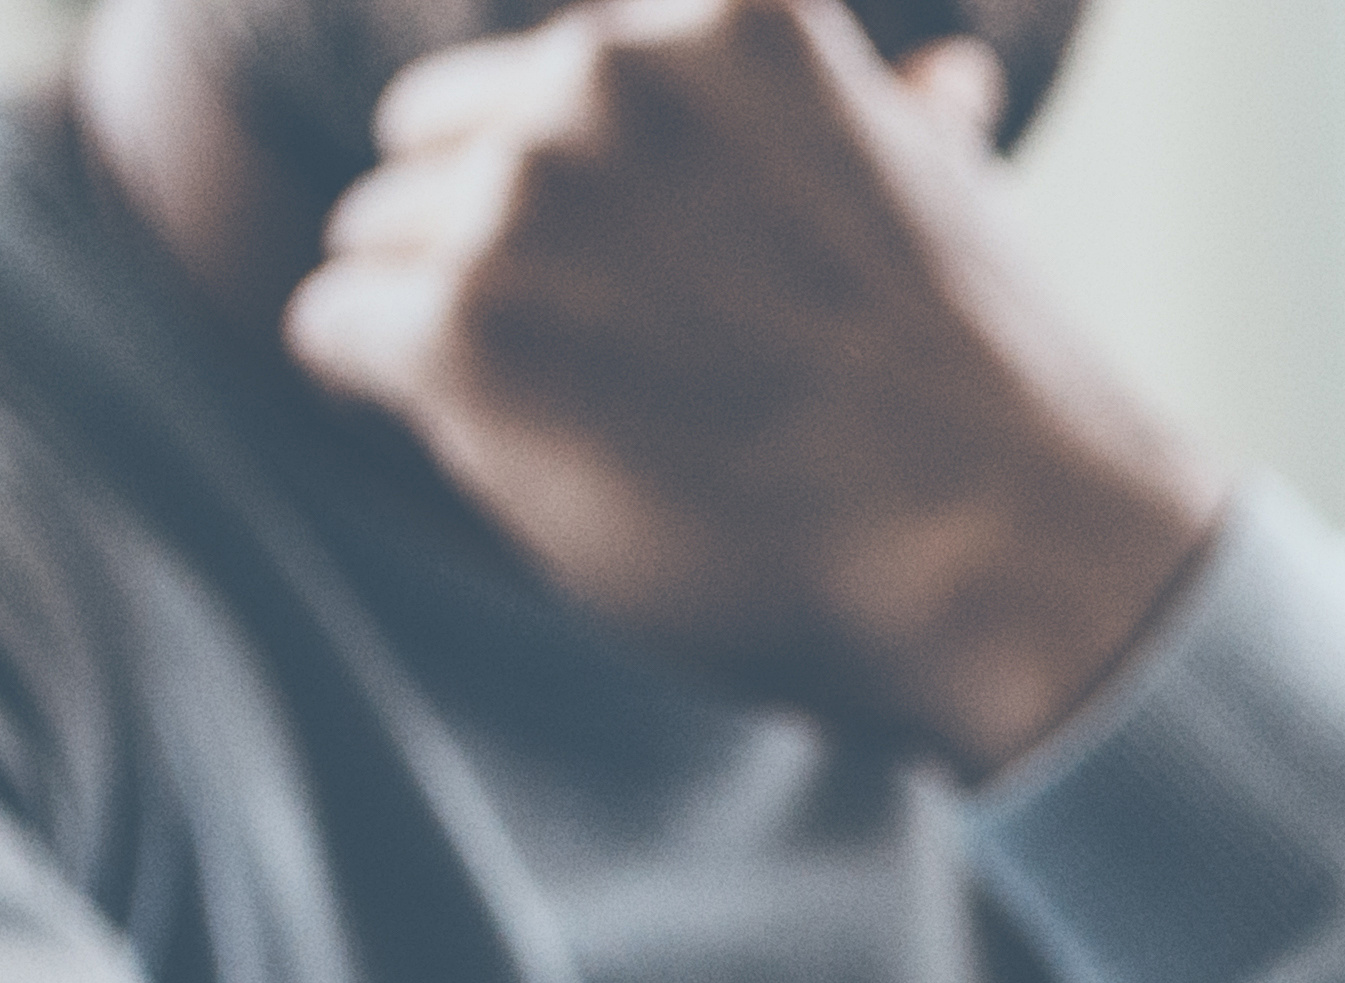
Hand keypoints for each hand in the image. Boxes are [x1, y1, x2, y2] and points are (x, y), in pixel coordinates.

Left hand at [285, 0, 1220, 774]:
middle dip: (493, 245)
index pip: (561, 70)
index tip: (644, 284)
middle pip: (436, 138)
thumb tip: (943, 80)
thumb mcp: (961, 207)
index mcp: (729, 18)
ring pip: (377, 240)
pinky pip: (332, 332)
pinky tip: (507, 451)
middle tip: (608, 371)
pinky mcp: (463, 325)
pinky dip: (387, 400)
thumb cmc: (994, 414)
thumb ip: (898, 126)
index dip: (584, 186)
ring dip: (451, 332)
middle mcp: (610, 72)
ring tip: (583, 427)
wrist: (1013, 565)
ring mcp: (528, 194)